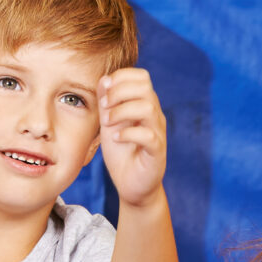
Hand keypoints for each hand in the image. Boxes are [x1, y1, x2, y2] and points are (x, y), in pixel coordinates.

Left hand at [96, 67, 167, 207]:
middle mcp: (154, 115)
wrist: (132, 185)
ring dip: (121, 112)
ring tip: (108, 124)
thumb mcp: (109, 123)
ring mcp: (158, 132)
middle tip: (104, 108)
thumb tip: (105, 79)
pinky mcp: (157, 151)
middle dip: (119, 92)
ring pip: (147, 108)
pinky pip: (148, 135)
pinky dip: (128, 134)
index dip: (121, 77)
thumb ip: (107, 102)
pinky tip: (115, 139)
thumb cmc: (122, 153)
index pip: (141, 76)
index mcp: (144, 104)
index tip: (104, 90)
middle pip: (145, 87)